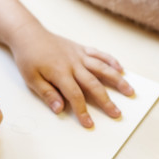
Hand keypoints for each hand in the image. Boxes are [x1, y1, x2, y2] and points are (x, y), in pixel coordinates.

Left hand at [7, 21, 134, 127]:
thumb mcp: (31, 79)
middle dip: (106, 101)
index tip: (89, 124)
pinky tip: (121, 69)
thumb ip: (47, 93)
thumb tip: (59, 109)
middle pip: (93, 84)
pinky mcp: (81, 48)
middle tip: (117, 113)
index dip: (82, 111)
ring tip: (129, 91)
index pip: (75, 96)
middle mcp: (73, 64)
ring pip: (102, 68)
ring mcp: (79, 55)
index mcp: (60, 73)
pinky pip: (99, 54)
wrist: (29, 34)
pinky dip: (111, 60)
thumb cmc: (28, 58)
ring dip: (117, 80)